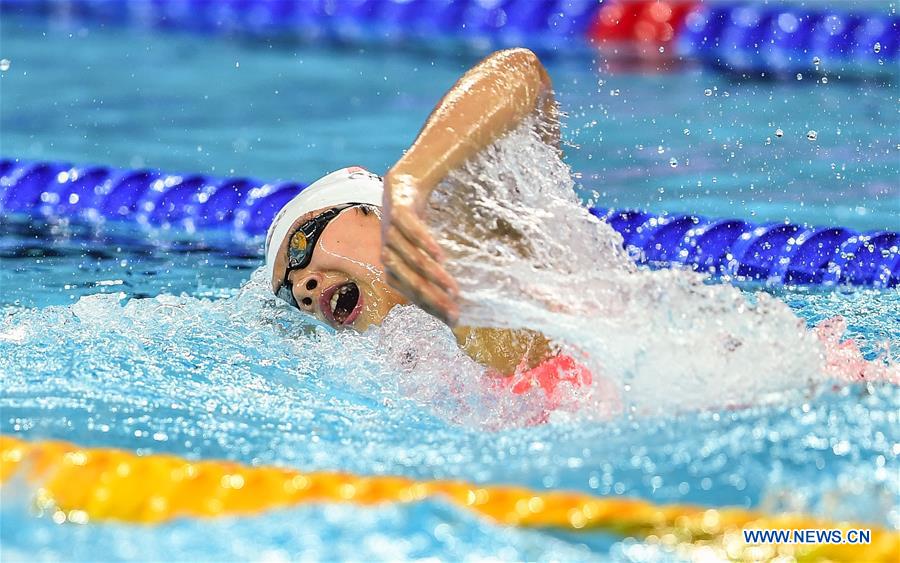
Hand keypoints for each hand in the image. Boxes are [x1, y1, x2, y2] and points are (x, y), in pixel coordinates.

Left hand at [381, 172, 459, 324]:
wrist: (403, 186)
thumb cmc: (417, 225)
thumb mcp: (423, 253)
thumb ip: (435, 273)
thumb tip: (458, 296)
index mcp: (393, 269)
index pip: (412, 295)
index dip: (432, 307)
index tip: (454, 318)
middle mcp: (388, 254)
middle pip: (410, 281)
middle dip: (433, 297)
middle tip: (455, 308)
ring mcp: (389, 233)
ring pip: (410, 258)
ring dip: (431, 274)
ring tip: (452, 286)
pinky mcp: (396, 212)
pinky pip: (409, 230)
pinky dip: (424, 243)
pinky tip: (440, 254)